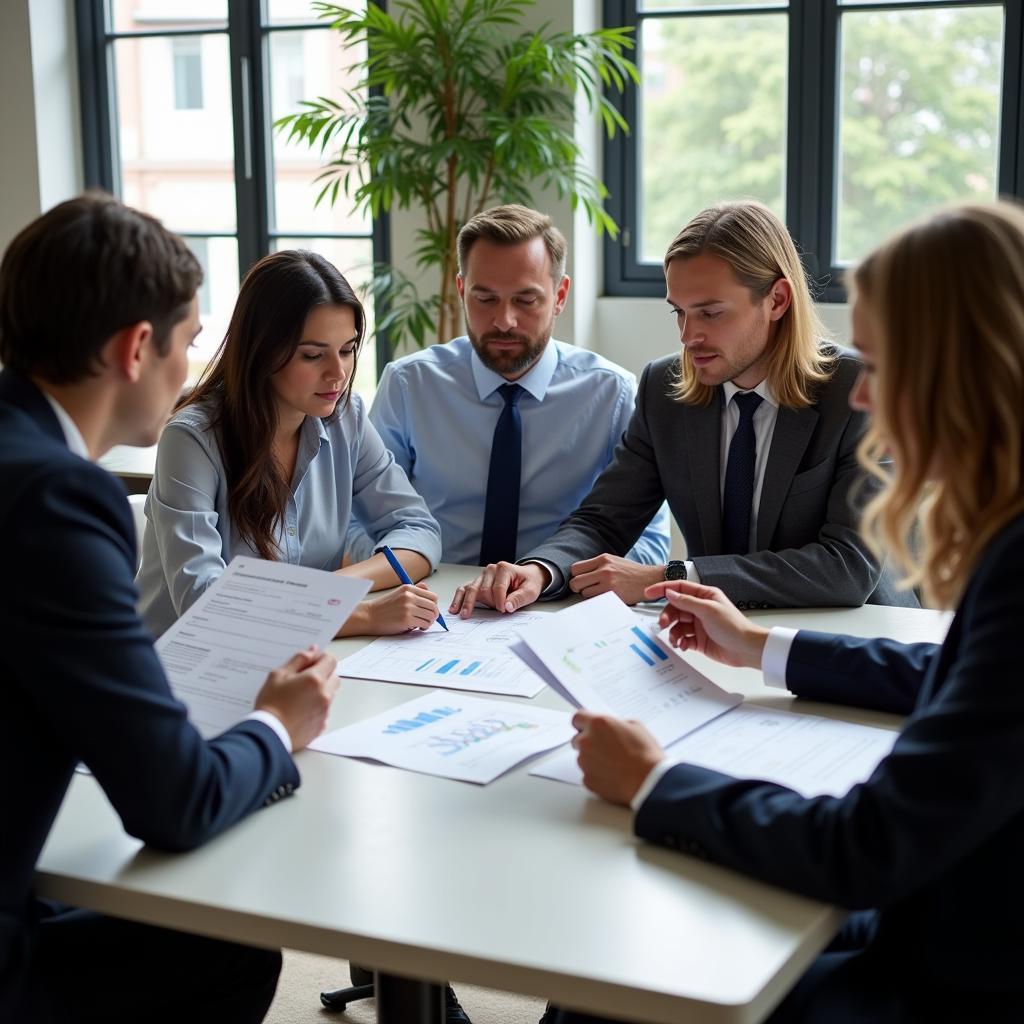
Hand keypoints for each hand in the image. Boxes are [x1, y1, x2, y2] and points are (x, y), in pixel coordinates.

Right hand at [254, 645, 338, 750]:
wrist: (269, 734)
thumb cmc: (270, 704)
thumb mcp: (278, 675)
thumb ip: (299, 660)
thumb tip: (313, 650)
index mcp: (315, 679)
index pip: (331, 660)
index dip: (321, 658)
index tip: (310, 662)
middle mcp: (325, 694)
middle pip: (334, 676)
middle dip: (323, 674)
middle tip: (304, 679)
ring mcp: (325, 710)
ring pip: (331, 693)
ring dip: (321, 690)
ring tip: (300, 696)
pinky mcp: (322, 724)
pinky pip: (325, 710)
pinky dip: (318, 707)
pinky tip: (301, 710)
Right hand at [363, 583, 439, 633]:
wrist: (368, 616)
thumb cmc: (383, 608)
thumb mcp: (399, 593)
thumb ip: (414, 591)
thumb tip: (427, 588)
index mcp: (409, 588)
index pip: (433, 596)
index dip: (434, 606)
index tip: (429, 611)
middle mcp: (409, 596)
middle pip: (434, 607)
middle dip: (434, 615)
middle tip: (428, 620)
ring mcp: (408, 608)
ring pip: (431, 616)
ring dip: (429, 622)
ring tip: (421, 624)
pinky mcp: (406, 619)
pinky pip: (424, 624)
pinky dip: (423, 627)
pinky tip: (416, 627)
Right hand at [448, 561, 548, 616]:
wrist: (526, 577)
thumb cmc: (528, 582)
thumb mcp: (530, 591)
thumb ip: (519, 598)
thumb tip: (507, 606)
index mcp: (504, 568)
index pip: (497, 587)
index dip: (500, 601)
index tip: (503, 610)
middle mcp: (490, 570)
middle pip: (484, 590)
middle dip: (490, 603)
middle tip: (497, 611)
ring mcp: (482, 576)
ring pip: (471, 590)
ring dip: (468, 603)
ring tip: (464, 615)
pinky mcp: (477, 583)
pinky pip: (464, 589)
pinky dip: (459, 599)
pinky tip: (455, 608)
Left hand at [569, 554, 664, 604]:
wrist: (651, 579)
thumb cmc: (632, 573)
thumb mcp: (614, 562)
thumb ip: (598, 566)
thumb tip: (580, 575)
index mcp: (603, 559)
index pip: (575, 568)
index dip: (575, 576)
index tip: (581, 581)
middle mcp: (604, 569)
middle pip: (575, 581)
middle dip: (577, 588)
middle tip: (585, 590)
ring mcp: (608, 582)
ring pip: (583, 593)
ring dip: (589, 596)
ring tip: (600, 594)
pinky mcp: (613, 594)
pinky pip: (595, 601)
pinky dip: (597, 601)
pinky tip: (606, 598)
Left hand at [572, 710, 663, 805]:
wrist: (648, 781)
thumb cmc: (645, 754)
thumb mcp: (636, 727)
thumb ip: (616, 724)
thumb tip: (612, 728)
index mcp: (598, 725)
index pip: (578, 718)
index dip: (582, 723)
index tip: (586, 727)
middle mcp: (586, 742)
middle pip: (578, 739)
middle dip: (588, 742)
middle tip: (605, 748)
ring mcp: (585, 762)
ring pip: (582, 757)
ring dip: (593, 758)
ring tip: (613, 763)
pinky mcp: (587, 779)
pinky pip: (588, 773)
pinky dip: (596, 774)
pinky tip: (612, 775)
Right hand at [644, 580, 768, 668]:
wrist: (746, 649)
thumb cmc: (733, 626)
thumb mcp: (708, 610)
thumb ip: (686, 602)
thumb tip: (669, 593)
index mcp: (704, 596)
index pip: (679, 588)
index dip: (663, 589)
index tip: (648, 593)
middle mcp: (700, 609)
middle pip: (675, 608)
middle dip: (667, 616)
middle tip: (664, 624)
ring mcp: (698, 625)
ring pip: (677, 625)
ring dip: (673, 632)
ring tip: (675, 640)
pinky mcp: (698, 640)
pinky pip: (682, 639)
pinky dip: (680, 642)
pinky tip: (683, 646)